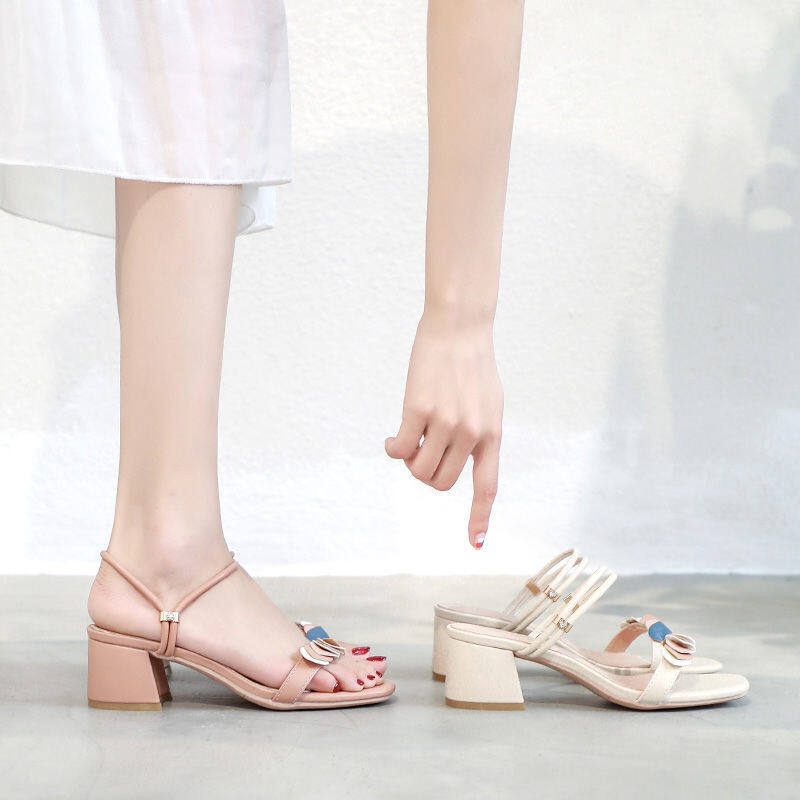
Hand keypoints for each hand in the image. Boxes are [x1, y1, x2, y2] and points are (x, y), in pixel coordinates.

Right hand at [385, 311, 502, 547]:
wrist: (459, 328)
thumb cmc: (473, 366)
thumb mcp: (490, 404)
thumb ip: (479, 435)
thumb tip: (456, 463)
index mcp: (492, 434)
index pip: (486, 486)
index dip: (479, 518)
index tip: (475, 544)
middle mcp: (472, 433)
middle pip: (441, 482)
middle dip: (426, 475)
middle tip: (421, 453)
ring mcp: (445, 422)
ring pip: (419, 469)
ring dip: (409, 462)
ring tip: (410, 441)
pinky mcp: (419, 410)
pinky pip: (401, 449)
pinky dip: (393, 449)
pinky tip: (392, 439)